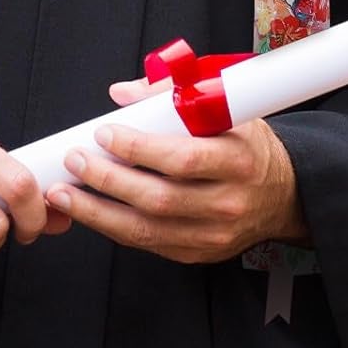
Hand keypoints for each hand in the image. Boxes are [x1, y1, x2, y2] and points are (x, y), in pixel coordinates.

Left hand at [43, 75, 307, 262]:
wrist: (283, 193)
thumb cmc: (249, 144)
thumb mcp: (225, 108)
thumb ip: (171, 94)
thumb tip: (121, 93)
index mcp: (238, 159)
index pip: (183, 158)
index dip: (140, 148)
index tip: (105, 132)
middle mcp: (228, 202)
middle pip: (159, 198)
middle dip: (109, 179)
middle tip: (76, 160)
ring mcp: (213, 235)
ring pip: (148, 230)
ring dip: (99, 212)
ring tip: (65, 193)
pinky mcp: (199, 253)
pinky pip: (150, 245)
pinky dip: (114, 228)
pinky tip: (90, 212)